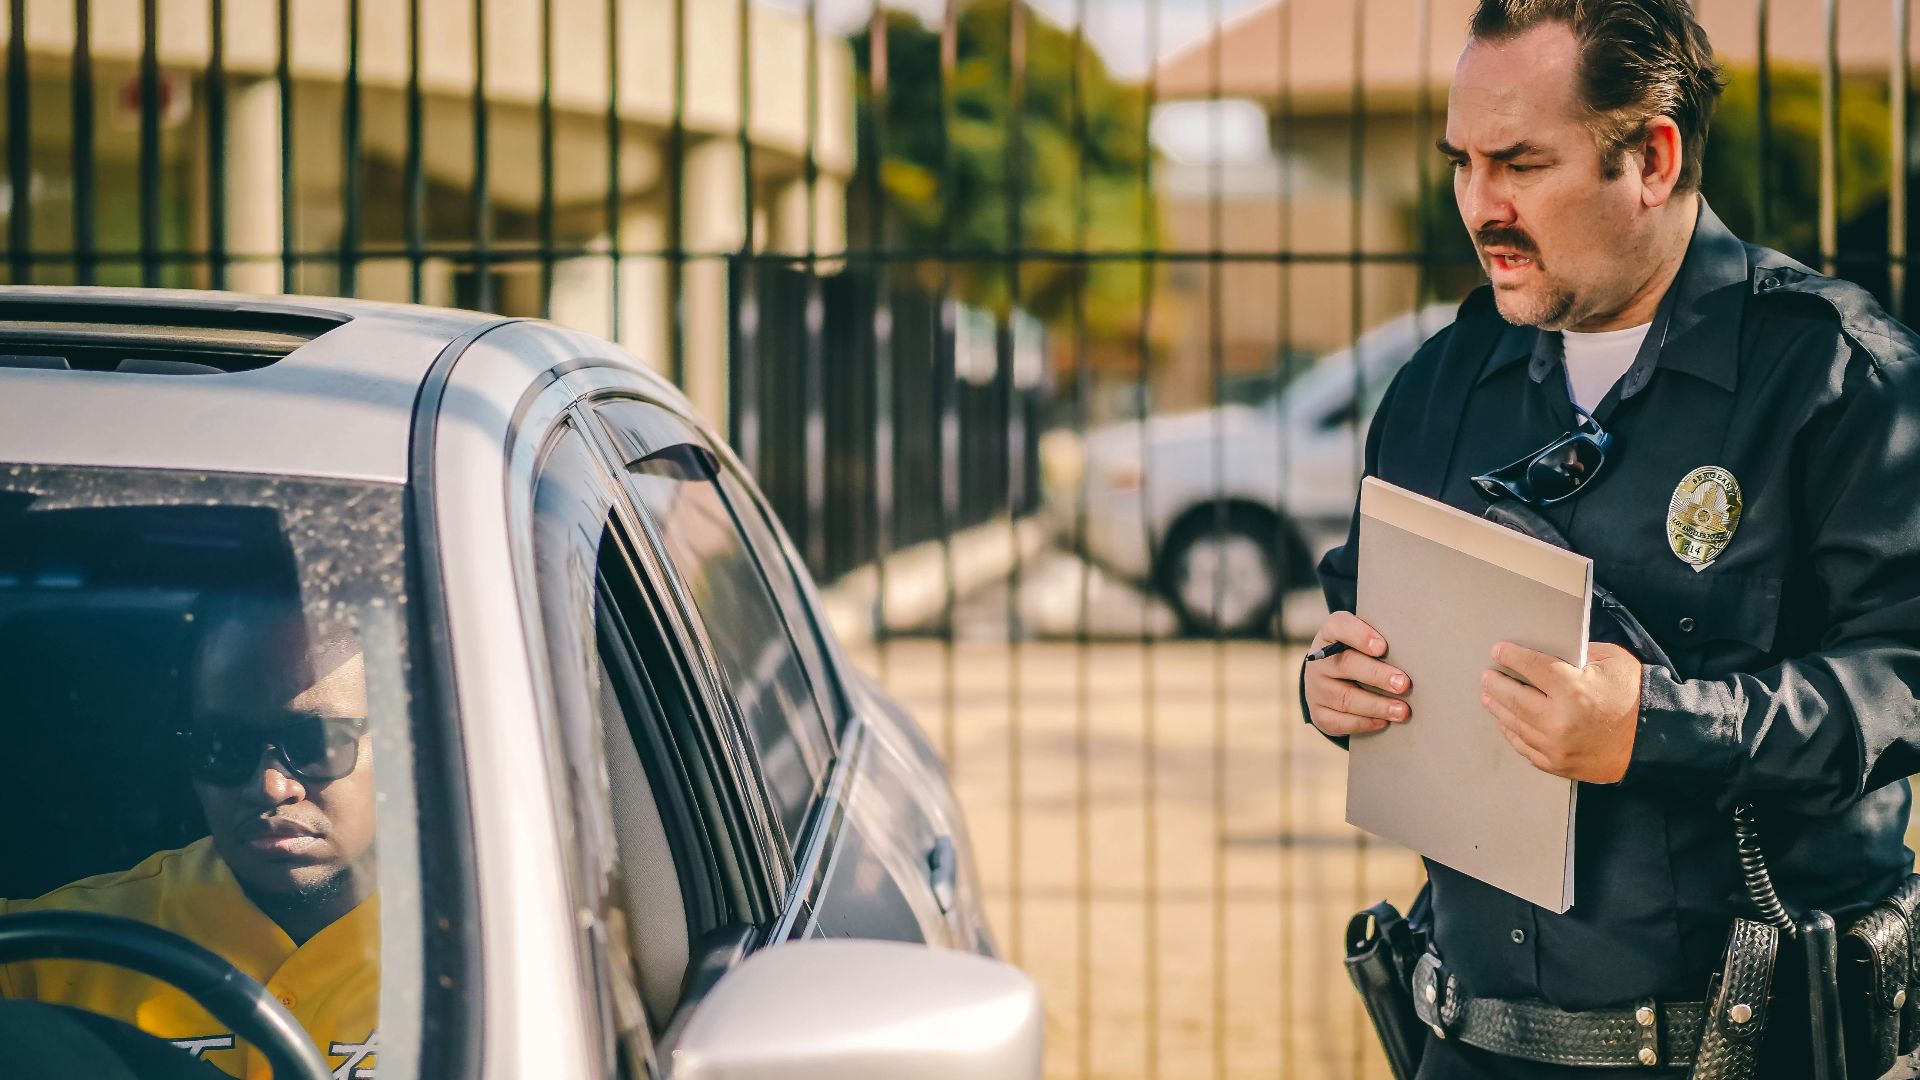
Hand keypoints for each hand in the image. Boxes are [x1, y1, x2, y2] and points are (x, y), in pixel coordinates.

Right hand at [1304, 611, 1409, 735]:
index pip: (1339, 627)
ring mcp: (1316, 688)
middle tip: (1403, 684)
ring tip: (1402, 710)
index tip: (1382, 647)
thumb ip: (1382, 640)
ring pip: (1345, 698)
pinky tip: (1383, 722)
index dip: (1360, 636)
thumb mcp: (1364, 640)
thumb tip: (1416, 652)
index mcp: (1330, 634)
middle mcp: (1319, 660)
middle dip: (1377, 675)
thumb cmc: (1358, 654)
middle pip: (1346, 665)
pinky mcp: (1319, 713)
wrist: (1330, 679)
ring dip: (1377, 705)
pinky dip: (1363, 723)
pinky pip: (1339, 721)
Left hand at [1480, 641, 1642, 782]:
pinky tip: (1506, 722)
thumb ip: (1578, 653)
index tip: (1498, 651)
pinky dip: (1513, 732)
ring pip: (1515, 724)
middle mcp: (1558, 719)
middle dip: (1496, 684)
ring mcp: (1556, 745)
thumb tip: (1549, 649)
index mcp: (1572, 689)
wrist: (1654, 740)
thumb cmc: (1634, 696)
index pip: (1530, 667)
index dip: (1511, 656)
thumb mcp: (1611, 661)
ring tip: (1489, 697)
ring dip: (1498, 708)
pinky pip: (1525, 747)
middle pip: (1514, 698)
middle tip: (1487, 676)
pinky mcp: (1557, 763)